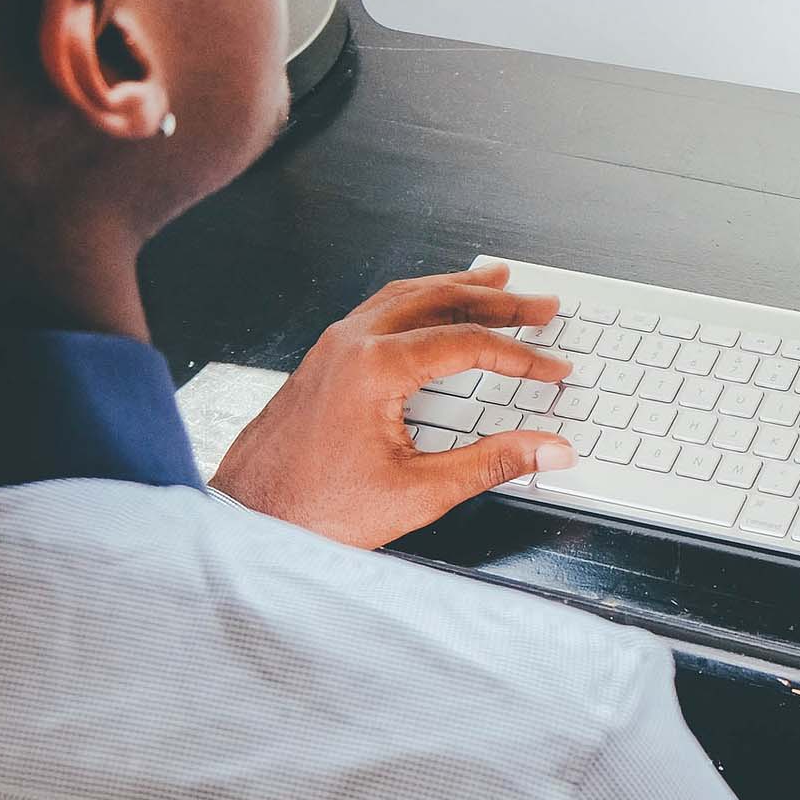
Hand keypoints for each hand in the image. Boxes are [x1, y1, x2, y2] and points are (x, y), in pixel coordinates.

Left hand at [210, 263, 574, 547]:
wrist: (247, 519)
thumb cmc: (315, 509)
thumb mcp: (419, 493)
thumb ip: (493, 463)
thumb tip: (549, 450)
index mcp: (375, 368)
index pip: (467, 343)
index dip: (520, 355)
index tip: (553, 369)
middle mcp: (352, 342)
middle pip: (441, 302)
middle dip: (499, 301)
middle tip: (542, 303)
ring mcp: (334, 344)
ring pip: (408, 295)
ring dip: (457, 288)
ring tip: (496, 280)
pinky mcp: (324, 356)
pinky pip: (381, 308)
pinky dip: (420, 299)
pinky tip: (433, 304)